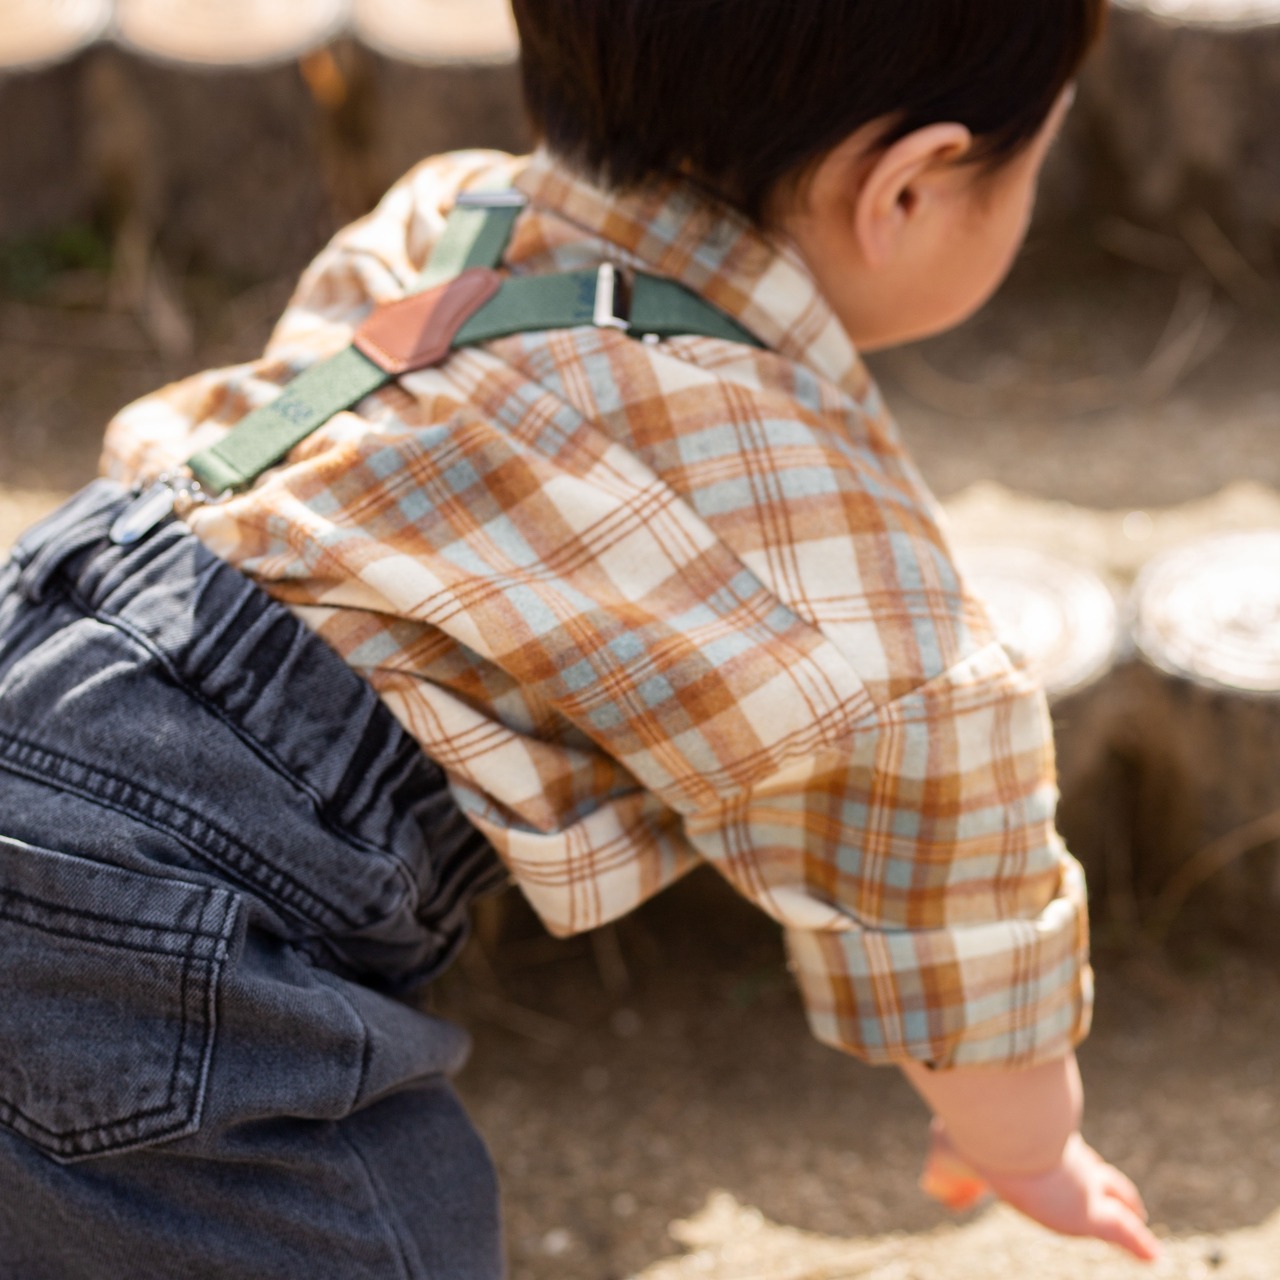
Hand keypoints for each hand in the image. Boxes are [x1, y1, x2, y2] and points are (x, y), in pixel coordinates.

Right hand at [922, 1123, 1161, 1262]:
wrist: (995, 1135)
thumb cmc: (970, 1140)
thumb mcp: (948, 1157)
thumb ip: (947, 1180)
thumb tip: (950, 1198)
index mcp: (1034, 1144)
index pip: (1059, 1153)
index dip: (1069, 1162)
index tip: (1077, 1167)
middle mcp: (1064, 1157)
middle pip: (1093, 1170)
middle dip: (1104, 1181)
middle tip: (1116, 1194)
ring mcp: (1083, 1184)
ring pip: (1115, 1196)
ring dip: (1127, 1208)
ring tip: (1137, 1218)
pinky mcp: (1093, 1215)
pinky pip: (1123, 1232)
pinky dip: (1138, 1244)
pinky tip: (1152, 1254)